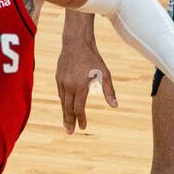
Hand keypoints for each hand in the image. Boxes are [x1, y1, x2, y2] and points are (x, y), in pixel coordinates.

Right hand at [56, 15, 117, 132]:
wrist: (76, 42)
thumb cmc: (93, 57)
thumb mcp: (105, 73)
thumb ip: (109, 91)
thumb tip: (115, 106)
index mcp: (80, 86)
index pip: (79, 108)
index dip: (81, 119)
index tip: (83, 127)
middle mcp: (68, 86)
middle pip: (68, 109)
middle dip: (69, 121)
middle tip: (70, 132)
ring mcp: (61, 82)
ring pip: (63, 102)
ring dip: (65, 113)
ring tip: (67, 122)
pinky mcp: (58, 77)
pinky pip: (60, 93)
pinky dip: (63, 102)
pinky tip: (66, 106)